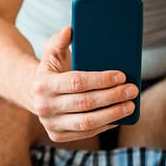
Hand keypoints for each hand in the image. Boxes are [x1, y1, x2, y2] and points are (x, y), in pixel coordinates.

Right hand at [30, 27, 138, 142]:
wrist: (33, 95)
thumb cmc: (51, 71)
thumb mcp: (51, 54)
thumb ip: (59, 41)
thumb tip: (70, 30)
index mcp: (42, 84)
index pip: (77, 82)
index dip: (101, 80)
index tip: (121, 76)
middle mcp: (44, 106)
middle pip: (85, 103)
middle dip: (112, 96)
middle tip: (132, 90)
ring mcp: (50, 124)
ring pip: (87, 122)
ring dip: (112, 114)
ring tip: (130, 105)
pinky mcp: (57, 135)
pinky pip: (86, 133)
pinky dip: (105, 125)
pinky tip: (119, 116)